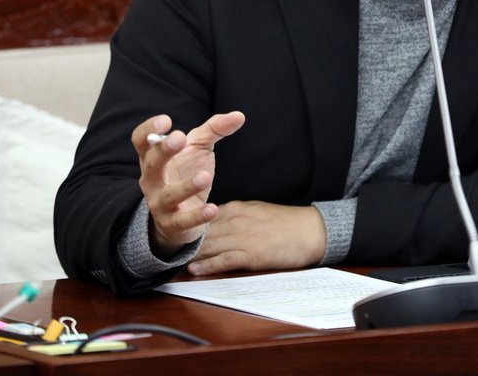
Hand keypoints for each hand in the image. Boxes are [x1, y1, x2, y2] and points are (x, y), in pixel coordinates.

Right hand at [133, 111, 244, 258]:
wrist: (180, 217)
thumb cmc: (186, 173)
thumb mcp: (198, 148)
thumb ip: (215, 130)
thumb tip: (240, 115)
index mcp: (153, 158)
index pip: (141, 141)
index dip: (149, 129)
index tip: (166, 120)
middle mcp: (151, 180)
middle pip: (151, 164)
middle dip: (164, 152)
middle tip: (181, 139)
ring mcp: (159, 203)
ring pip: (168, 195)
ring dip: (185, 186)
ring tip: (205, 177)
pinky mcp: (172, 224)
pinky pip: (182, 221)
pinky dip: (197, 216)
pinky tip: (213, 209)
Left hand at [187, 201, 326, 275]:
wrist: (310, 231)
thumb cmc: (286, 223)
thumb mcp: (257, 210)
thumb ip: (236, 215)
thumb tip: (217, 223)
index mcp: (236, 208)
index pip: (204, 219)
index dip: (188, 230)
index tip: (175, 237)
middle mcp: (235, 221)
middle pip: (202, 233)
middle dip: (184, 243)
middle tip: (167, 253)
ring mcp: (242, 238)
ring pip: (208, 246)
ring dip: (190, 255)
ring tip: (174, 264)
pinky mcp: (250, 254)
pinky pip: (222, 260)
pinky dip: (206, 265)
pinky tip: (194, 269)